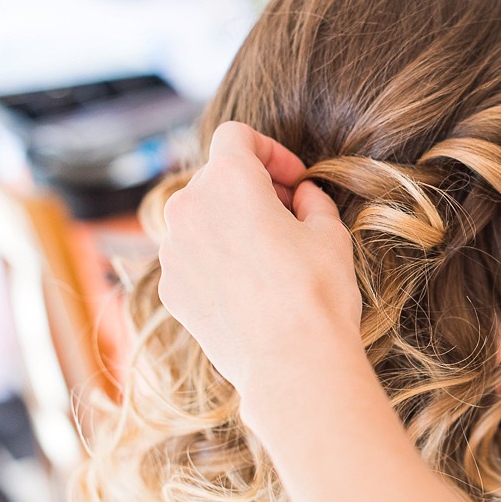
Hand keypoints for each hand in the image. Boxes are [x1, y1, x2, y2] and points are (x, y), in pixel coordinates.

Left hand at [157, 122, 361, 407]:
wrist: (291, 364)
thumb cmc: (317, 293)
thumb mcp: (330, 233)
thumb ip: (312, 201)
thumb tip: (301, 196)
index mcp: (228, 181)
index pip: (237, 136)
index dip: (271, 151)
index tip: (294, 180)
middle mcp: (188, 209)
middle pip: (215, 177)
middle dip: (252, 188)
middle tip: (290, 215)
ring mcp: (173, 251)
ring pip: (200, 218)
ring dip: (231, 224)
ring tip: (270, 254)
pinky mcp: (170, 289)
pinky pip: (192, 257)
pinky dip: (217, 259)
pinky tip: (251, 287)